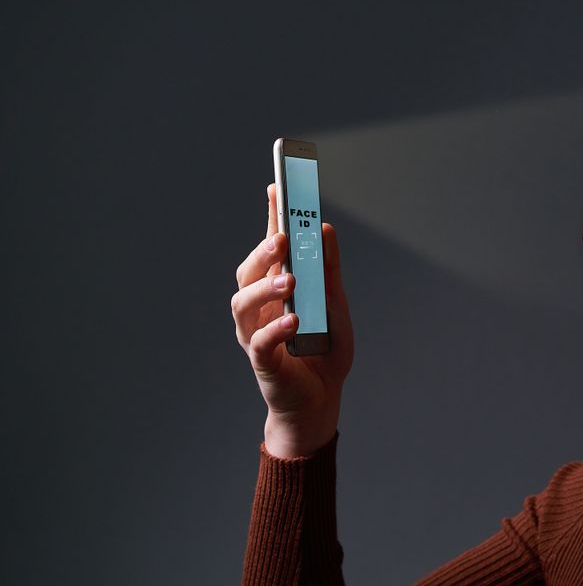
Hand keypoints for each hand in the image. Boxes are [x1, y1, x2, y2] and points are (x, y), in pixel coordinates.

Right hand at [231, 183, 354, 456]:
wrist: (322, 400)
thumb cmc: (324, 350)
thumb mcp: (335, 304)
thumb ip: (328, 270)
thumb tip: (324, 228)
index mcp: (276, 288)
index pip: (270, 247)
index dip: (271, 216)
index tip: (277, 186)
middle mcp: (259, 307)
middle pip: (248, 270)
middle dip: (263, 250)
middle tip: (283, 236)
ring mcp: (256, 333)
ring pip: (243, 303)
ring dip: (265, 287)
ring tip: (290, 280)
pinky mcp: (262, 361)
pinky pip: (260, 342)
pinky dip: (276, 328)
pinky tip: (294, 319)